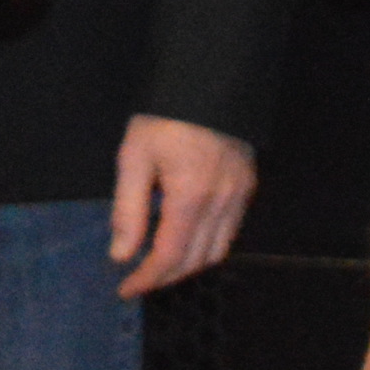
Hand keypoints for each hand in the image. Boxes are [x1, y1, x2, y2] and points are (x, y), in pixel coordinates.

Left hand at [110, 116, 258, 296]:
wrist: (211, 80)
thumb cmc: (165, 117)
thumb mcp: (135, 157)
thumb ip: (128, 209)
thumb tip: (121, 255)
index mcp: (189, 197)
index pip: (169, 257)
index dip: (147, 279)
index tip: (125, 289)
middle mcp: (220, 204)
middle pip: (194, 261)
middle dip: (165, 277)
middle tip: (139, 280)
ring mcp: (239, 195)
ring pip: (217, 252)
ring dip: (188, 266)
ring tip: (161, 265)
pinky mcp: (248, 185)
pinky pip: (230, 232)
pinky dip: (207, 246)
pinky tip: (188, 240)